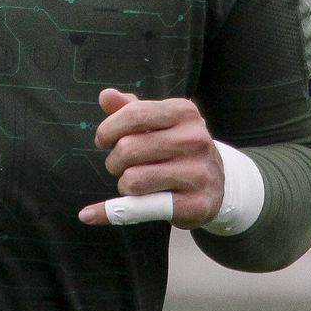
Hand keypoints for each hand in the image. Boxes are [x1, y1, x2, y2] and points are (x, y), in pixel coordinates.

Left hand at [78, 88, 223, 228]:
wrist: (217, 183)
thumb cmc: (177, 146)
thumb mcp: (159, 122)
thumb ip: (130, 108)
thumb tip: (105, 96)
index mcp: (184, 112)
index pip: (134, 114)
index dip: (108, 129)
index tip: (103, 140)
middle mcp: (194, 139)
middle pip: (128, 148)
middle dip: (114, 160)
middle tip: (121, 165)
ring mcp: (198, 173)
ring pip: (132, 179)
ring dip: (123, 184)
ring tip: (135, 183)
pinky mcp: (195, 204)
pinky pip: (142, 208)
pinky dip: (113, 212)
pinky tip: (93, 214)